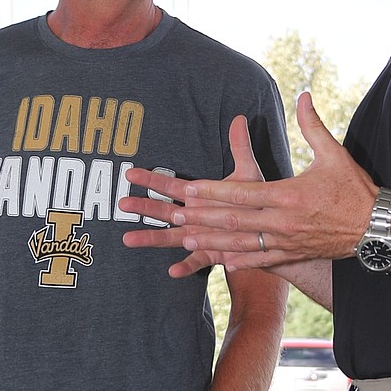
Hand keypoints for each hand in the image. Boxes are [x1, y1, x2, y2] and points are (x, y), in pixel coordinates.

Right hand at [120, 114, 267, 275]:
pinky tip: (173, 271)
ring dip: (151, 237)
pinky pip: (197, 262)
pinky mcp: (213, 253)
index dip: (151, 179)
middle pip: (163, 211)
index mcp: (198, 197)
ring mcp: (200, 236)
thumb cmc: (255, 202)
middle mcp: (194, 217)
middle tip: (121, 202)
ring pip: (171, 237)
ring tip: (128, 239)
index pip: (170, 186)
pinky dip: (185, 265)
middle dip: (142, 207)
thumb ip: (240, 149)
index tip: (130, 173)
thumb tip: (240, 118)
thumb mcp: (248, 174)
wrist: (269, 231)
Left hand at [121, 96, 376, 273]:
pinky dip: (240, 259)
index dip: (213, 191)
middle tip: (175, 215)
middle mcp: (283, 222)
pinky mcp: (294, 255)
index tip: (189, 189)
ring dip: (212, 240)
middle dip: (202, 217)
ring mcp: (287, 242)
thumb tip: (303, 95)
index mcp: (289, 196)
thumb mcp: (335, 154)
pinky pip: (261, 259)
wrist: (378, 229)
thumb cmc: (356, 190)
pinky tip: (222, 260)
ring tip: (187, 238)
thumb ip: (313, 125)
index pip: (242, 194)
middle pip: (234, 221)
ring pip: (241, 243)